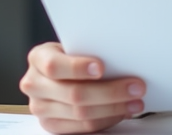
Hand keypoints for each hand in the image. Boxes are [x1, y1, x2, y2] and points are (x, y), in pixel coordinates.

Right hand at [20, 42, 146, 133]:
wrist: (58, 71)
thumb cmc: (71, 54)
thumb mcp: (73, 45)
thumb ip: (88, 50)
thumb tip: (123, 58)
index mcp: (38, 58)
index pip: (54, 65)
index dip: (78, 68)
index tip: (101, 67)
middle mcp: (34, 84)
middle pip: (73, 94)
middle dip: (110, 91)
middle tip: (136, 87)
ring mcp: (40, 108)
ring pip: (81, 113)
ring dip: (114, 108)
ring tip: (135, 102)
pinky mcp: (51, 125)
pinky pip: (82, 128)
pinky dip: (106, 119)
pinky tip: (121, 111)